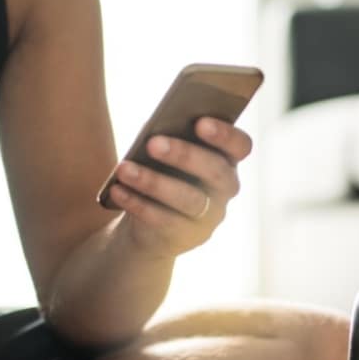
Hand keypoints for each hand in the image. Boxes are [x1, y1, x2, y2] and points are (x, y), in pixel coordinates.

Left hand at [107, 117, 252, 257]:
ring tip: (124, 169)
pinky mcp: (186, 236)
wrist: (152, 224)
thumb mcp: (171, 154)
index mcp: (227, 159)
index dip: (225, 135)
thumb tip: (154, 131)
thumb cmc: (163, 173)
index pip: (241, 146)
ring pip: (189, 199)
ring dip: (154, 182)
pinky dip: (137, 203)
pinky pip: (164, 220)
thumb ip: (173, 138)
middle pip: (215, 172)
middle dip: (184, 156)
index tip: (200, 122)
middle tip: (152, 143)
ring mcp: (209, 216)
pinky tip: (117, 190)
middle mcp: (225, 189)